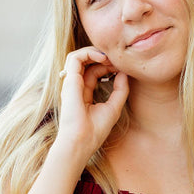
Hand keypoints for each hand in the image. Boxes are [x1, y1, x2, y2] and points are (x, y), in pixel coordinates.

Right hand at [56, 46, 128, 160]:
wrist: (82, 141)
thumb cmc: (95, 130)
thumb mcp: (114, 107)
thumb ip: (120, 89)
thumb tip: (124, 73)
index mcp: (84, 93)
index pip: (94, 72)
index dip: (108, 66)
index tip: (121, 68)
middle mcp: (76, 86)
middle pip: (87, 63)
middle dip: (103, 57)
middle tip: (117, 60)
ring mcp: (71, 83)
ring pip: (78, 56)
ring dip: (94, 52)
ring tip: (109, 57)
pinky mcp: (69, 80)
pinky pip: (74, 58)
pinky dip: (88, 53)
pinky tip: (103, 58)